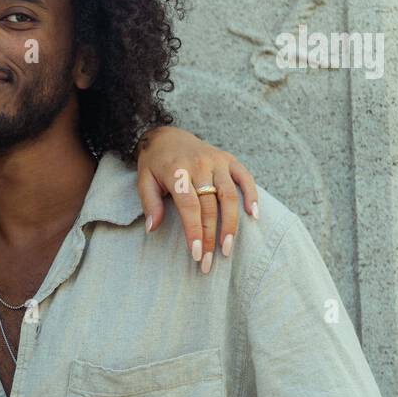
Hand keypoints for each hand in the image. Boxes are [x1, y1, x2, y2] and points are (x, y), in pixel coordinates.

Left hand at [135, 126, 258, 273]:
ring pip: (229, 195)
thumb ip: (150, 203)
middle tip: (209, 261)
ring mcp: (217, 161)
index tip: (196, 254)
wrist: (166, 134)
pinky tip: (254, 216)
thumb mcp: (143, 180)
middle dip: (210, 237)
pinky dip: (252, 195)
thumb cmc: (154, 163)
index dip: (195, 231)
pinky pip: (245, 177)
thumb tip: (153, 228)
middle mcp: (200, 165)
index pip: (190, 206)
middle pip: (210, 206)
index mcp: (177, 171)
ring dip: (231, 224)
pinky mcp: (229, 159)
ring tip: (228, 248)